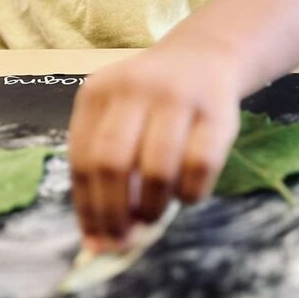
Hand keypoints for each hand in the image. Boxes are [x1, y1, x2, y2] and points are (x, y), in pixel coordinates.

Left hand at [67, 44, 241, 249]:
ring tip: (153, 216)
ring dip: (152, 207)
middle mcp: (134, 88)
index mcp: (98, 92)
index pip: (81, 159)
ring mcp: (178, 96)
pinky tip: (185, 196)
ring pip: (157, 169)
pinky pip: (201, 166)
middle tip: (124, 239)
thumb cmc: (152, 101)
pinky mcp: (217, 111)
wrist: (204, 55)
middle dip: (114, 213)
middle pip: (112, 163)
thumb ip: (105, 169)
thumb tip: (99, 242)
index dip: (87, 207)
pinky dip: (190, 193)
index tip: (96, 241)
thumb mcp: (119, 117)